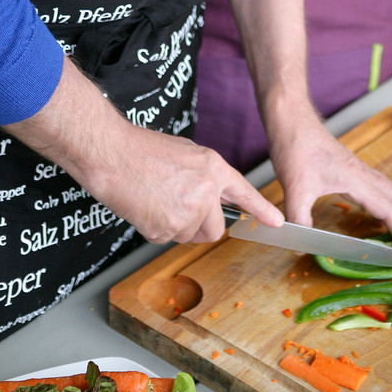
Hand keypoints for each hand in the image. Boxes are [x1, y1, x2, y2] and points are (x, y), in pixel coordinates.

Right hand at [84, 117, 285, 244]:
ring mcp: (188, 212)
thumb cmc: (143, 150)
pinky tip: (146, 207)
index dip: (262, 210)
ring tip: (157, 201)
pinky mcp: (166, 229)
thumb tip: (215, 197)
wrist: (113, 155)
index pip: (244, 193)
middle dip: (200, 227)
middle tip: (177, 209)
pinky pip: (167, 240)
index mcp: (213, 167)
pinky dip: (157, 230)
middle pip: (215, 230)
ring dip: (176, 228)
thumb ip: (206, 176)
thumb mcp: (187, 153)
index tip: (278, 223)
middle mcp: (206, 191)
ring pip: (190, 236)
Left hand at [266, 106, 391, 253]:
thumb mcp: (295, 189)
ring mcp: (358, 169)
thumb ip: (299, 220)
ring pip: (391, 191)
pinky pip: (379, 187)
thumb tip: (301, 248)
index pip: (390, 209)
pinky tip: (377, 214)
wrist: (291, 119)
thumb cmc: (295, 149)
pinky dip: (387, 204)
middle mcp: (363, 173)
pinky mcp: (350, 167)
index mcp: (356, 179)